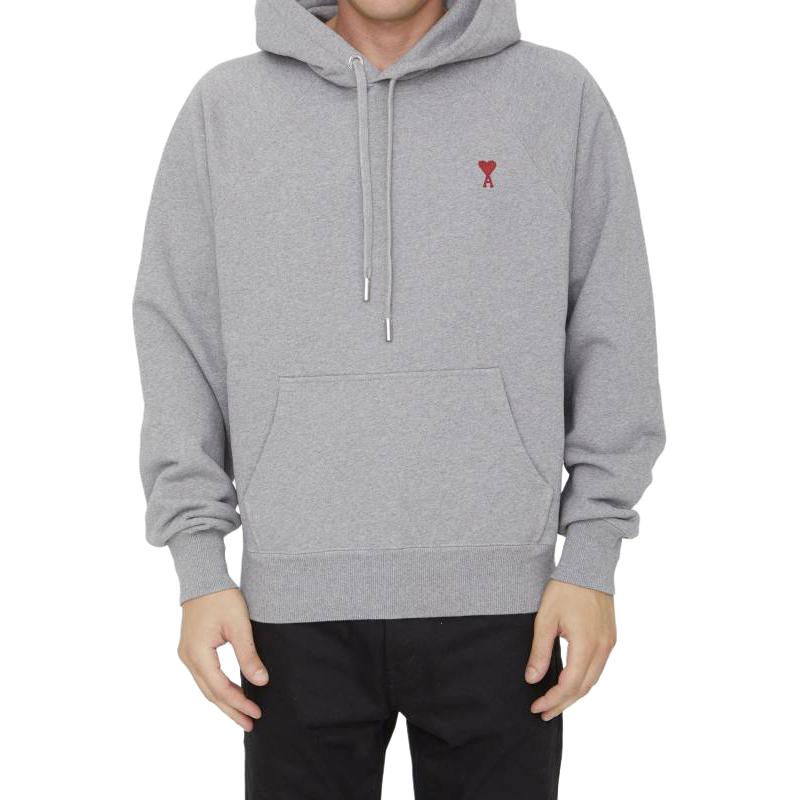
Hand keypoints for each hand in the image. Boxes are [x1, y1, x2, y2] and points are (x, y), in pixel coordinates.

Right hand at [177, 588, 267, 730]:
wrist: (203, 578)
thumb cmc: (222, 597)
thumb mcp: (239, 625)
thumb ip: (248, 655)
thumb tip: (261, 681)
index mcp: (198, 653)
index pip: (220, 688)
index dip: (239, 702)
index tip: (256, 712)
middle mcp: (188, 658)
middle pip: (211, 693)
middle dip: (231, 710)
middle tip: (251, 724)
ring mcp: (187, 654)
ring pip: (206, 686)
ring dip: (224, 701)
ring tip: (243, 714)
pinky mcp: (191, 650)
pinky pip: (205, 677)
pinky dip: (218, 688)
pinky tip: (231, 693)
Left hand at [524, 580, 615, 720]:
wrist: (589, 566)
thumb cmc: (565, 588)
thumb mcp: (545, 618)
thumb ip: (539, 651)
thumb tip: (532, 679)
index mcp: (587, 644)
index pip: (570, 684)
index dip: (553, 699)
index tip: (536, 707)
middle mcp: (603, 648)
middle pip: (584, 688)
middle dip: (562, 703)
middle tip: (543, 713)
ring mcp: (609, 643)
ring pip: (593, 679)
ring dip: (574, 694)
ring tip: (554, 702)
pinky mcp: (610, 637)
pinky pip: (598, 667)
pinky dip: (583, 680)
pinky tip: (570, 682)